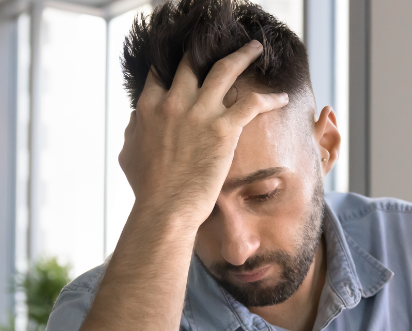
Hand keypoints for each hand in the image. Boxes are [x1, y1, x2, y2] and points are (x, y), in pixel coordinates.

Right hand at [117, 40, 288, 225]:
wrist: (166, 208)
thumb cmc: (148, 188)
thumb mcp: (129, 153)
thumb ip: (133, 129)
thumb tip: (135, 119)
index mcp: (149, 107)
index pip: (161, 73)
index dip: (173, 64)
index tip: (187, 61)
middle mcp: (174, 102)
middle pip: (192, 62)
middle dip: (206, 48)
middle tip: (221, 42)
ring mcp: (200, 113)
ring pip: (225, 70)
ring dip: (243, 55)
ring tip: (256, 49)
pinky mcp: (224, 128)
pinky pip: (252, 103)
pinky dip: (269, 98)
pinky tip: (282, 97)